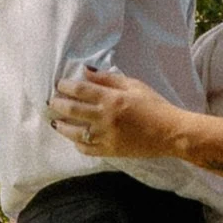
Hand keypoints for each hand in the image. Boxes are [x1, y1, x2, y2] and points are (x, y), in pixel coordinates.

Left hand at [49, 65, 172, 157]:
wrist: (170, 133)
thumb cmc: (154, 105)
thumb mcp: (134, 85)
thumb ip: (108, 79)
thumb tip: (86, 72)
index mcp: (112, 99)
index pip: (80, 90)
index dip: (66, 86)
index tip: (60, 85)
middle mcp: (105, 118)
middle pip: (72, 110)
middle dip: (58, 105)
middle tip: (52, 102)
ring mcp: (106, 137)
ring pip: (75, 133)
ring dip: (62, 126)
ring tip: (56, 122)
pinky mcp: (110, 151)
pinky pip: (87, 149)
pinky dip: (78, 144)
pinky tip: (75, 139)